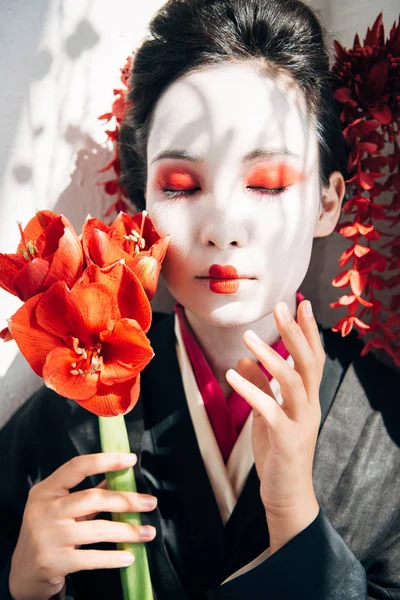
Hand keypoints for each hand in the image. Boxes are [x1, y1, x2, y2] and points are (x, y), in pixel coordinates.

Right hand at [9, 453, 157, 599]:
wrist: (23, 571)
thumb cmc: (48, 531)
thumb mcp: (61, 507)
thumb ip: (88, 493)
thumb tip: (120, 477)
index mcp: (46, 491)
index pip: (77, 467)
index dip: (105, 461)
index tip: (131, 459)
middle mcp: (44, 511)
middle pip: (93, 498)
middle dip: (127, 500)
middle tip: (151, 503)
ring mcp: (48, 537)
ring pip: (97, 530)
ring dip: (128, 531)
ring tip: (148, 532)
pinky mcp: (55, 562)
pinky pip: (92, 558)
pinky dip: (113, 557)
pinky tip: (129, 556)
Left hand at [226, 300, 323, 552]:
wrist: (287, 496)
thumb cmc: (278, 453)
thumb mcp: (268, 415)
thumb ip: (259, 387)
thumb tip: (242, 360)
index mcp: (308, 399)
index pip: (313, 358)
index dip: (308, 331)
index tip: (301, 304)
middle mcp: (310, 407)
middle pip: (309, 363)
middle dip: (296, 333)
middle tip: (280, 308)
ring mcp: (301, 423)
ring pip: (293, 382)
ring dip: (270, 357)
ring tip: (248, 337)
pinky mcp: (286, 439)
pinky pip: (269, 409)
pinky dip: (250, 389)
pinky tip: (232, 373)